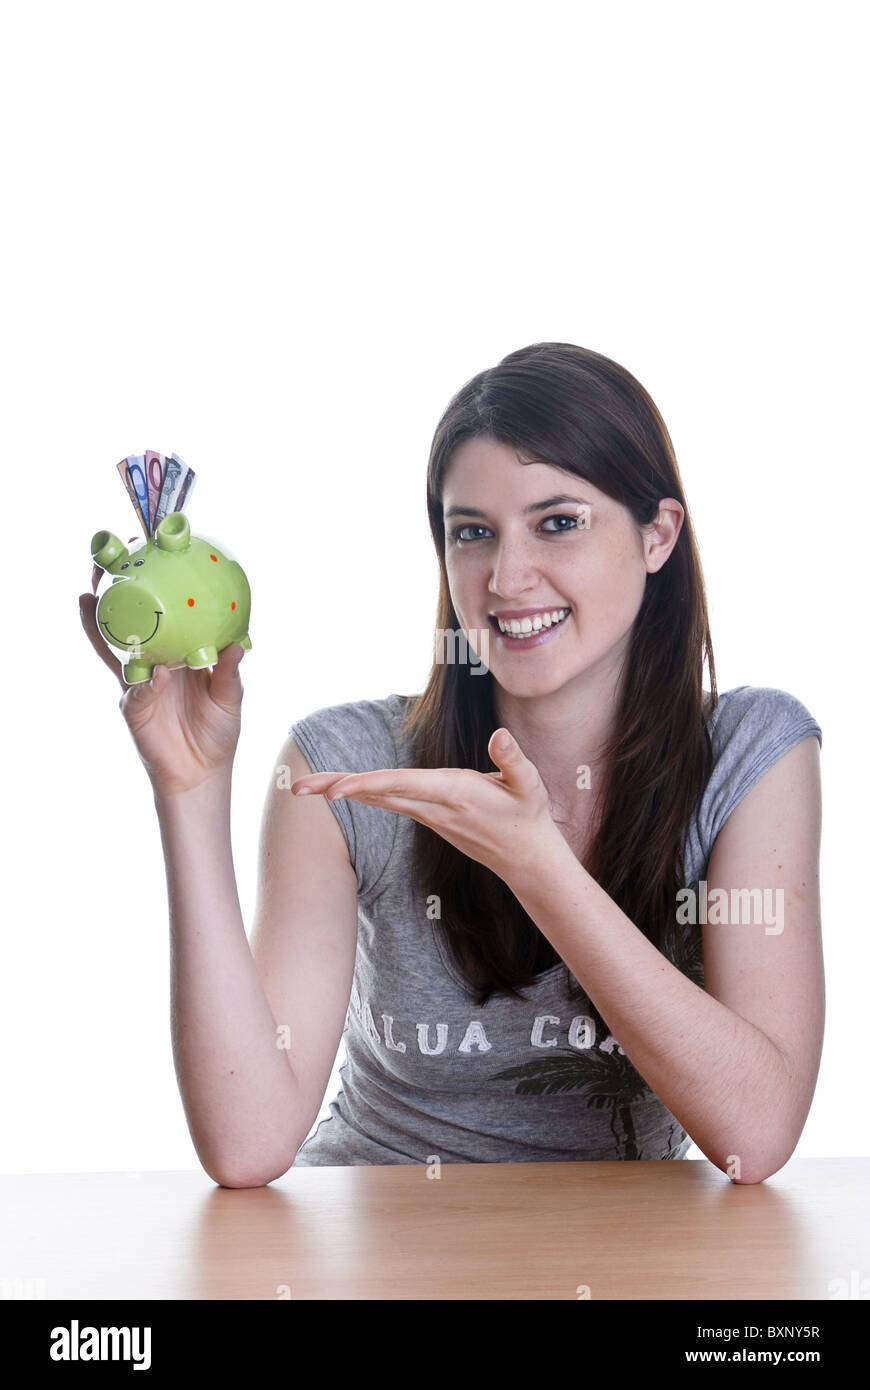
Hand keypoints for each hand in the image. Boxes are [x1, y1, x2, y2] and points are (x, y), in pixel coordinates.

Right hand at [79, 536, 246, 795]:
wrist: (202, 774)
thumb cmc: (217, 732)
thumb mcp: (230, 697)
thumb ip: (228, 670)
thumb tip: (238, 643)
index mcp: (178, 651)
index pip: (163, 613)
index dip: (155, 586)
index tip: (151, 554)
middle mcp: (154, 660)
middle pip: (129, 620)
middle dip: (116, 590)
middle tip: (110, 562)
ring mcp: (139, 681)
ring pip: (116, 646)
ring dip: (104, 621)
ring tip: (91, 595)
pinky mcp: (133, 706)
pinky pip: (136, 688)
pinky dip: (144, 678)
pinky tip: (151, 670)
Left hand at [290, 727, 561, 882]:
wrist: (527, 859)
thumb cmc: (529, 817)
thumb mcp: (530, 785)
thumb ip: (513, 759)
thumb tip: (499, 734)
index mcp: (454, 794)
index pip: (402, 785)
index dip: (367, 785)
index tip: (336, 790)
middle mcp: (434, 806)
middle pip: (378, 794)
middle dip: (337, 788)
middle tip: (297, 787)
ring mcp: (428, 814)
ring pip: (378, 799)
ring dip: (342, 790)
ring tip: (305, 786)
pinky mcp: (428, 816)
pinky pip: (388, 803)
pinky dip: (362, 794)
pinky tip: (340, 790)